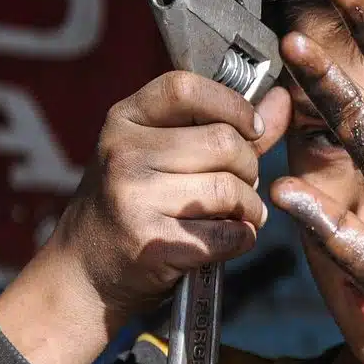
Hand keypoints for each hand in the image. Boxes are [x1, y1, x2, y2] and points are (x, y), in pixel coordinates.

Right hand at [0, 71, 289, 363]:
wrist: (82, 274)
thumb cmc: (131, 206)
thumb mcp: (159, 153)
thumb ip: (223, 126)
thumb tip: (281, 99)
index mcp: (124, 120)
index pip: (186, 88)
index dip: (232, 105)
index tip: (252, 128)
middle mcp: (123, 153)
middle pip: (222, 143)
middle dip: (248, 167)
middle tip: (243, 184)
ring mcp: (133, 198)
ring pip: (229, 190)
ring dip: (249, 207)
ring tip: (240, 214)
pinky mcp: (150, 243)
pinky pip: (226, 234)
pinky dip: (242, 238)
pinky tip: (231, 238)